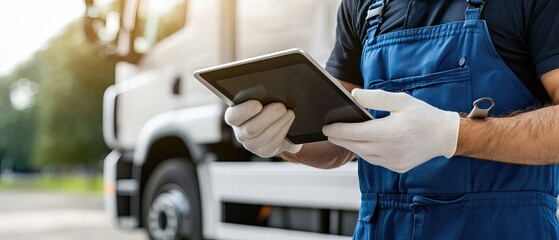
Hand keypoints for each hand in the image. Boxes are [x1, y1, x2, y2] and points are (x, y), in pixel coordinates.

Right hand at [224, 100, 301, 157]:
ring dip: (280, 123)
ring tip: (289, 112)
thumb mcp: (262, 98)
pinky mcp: (264, 151)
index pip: (233, 116)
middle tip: (281, 107)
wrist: (276, 122)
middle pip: (251, 129)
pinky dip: (283, 130)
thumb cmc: (266, 105)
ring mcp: (251, 144)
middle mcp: (240, 133)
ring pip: (265, 136)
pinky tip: (289, 122)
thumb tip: (268, 90)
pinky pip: (274, 143)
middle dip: (268, 116)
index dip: (245, 111)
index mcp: (234, 117)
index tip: (258, 104)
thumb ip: (260, 94)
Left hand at [322, 89, 459, 172]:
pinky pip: (374, 161)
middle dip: (340, 139)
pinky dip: (365, 152)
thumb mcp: (400, 100)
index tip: (326, 127)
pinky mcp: (397, 167)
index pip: (355, 133)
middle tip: (328, 132)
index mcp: (390, 132)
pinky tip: (361, 144)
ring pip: (363, 155)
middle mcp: (390, 150)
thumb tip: (353, 95)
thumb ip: (375, 98)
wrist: (445, 136)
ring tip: (341, 137)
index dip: (337, 130)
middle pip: (355, 146)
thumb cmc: (423, 115)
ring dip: (351, 146)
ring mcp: (393, 162)